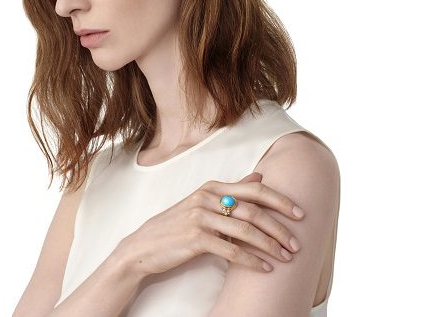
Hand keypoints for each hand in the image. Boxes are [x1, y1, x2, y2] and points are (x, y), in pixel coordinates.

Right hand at [117, 171, 304, 276]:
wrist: (144, 246)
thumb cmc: (177, 226)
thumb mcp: (203, 202)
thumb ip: (232, 190)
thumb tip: (260, 176)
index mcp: (212, 187)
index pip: (255, 189)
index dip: (281, 200)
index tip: (300, 213)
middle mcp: (207, 198)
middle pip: (254, 210)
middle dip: (280, 228)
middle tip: (297, 243)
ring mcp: (200, 217)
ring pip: (246, 230)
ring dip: (270, 246)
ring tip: (286, 258)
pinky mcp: (195, 238)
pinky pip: (231, 250)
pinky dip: (251, 261)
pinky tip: (264, 268)